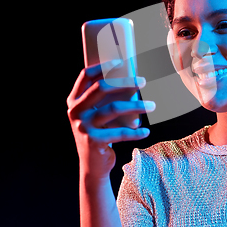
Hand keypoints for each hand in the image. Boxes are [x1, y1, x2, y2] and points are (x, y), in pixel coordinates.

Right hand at [66, 60, 153, 178]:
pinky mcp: (94, 140)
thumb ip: (105, 99)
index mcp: (74, 101)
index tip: (121, 61)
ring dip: (137, 106)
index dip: (103, 66)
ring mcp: (83, 126)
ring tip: (153, 105)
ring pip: (114, 108)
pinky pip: (120, 132)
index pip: (85, 76)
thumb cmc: (100, 133)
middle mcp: (75, 112)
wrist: (92, 165)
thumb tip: (132, 79)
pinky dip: (136, 132)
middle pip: (101, 88)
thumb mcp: (96, 115)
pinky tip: (146, 131)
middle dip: (125, 82)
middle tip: (143, 81)